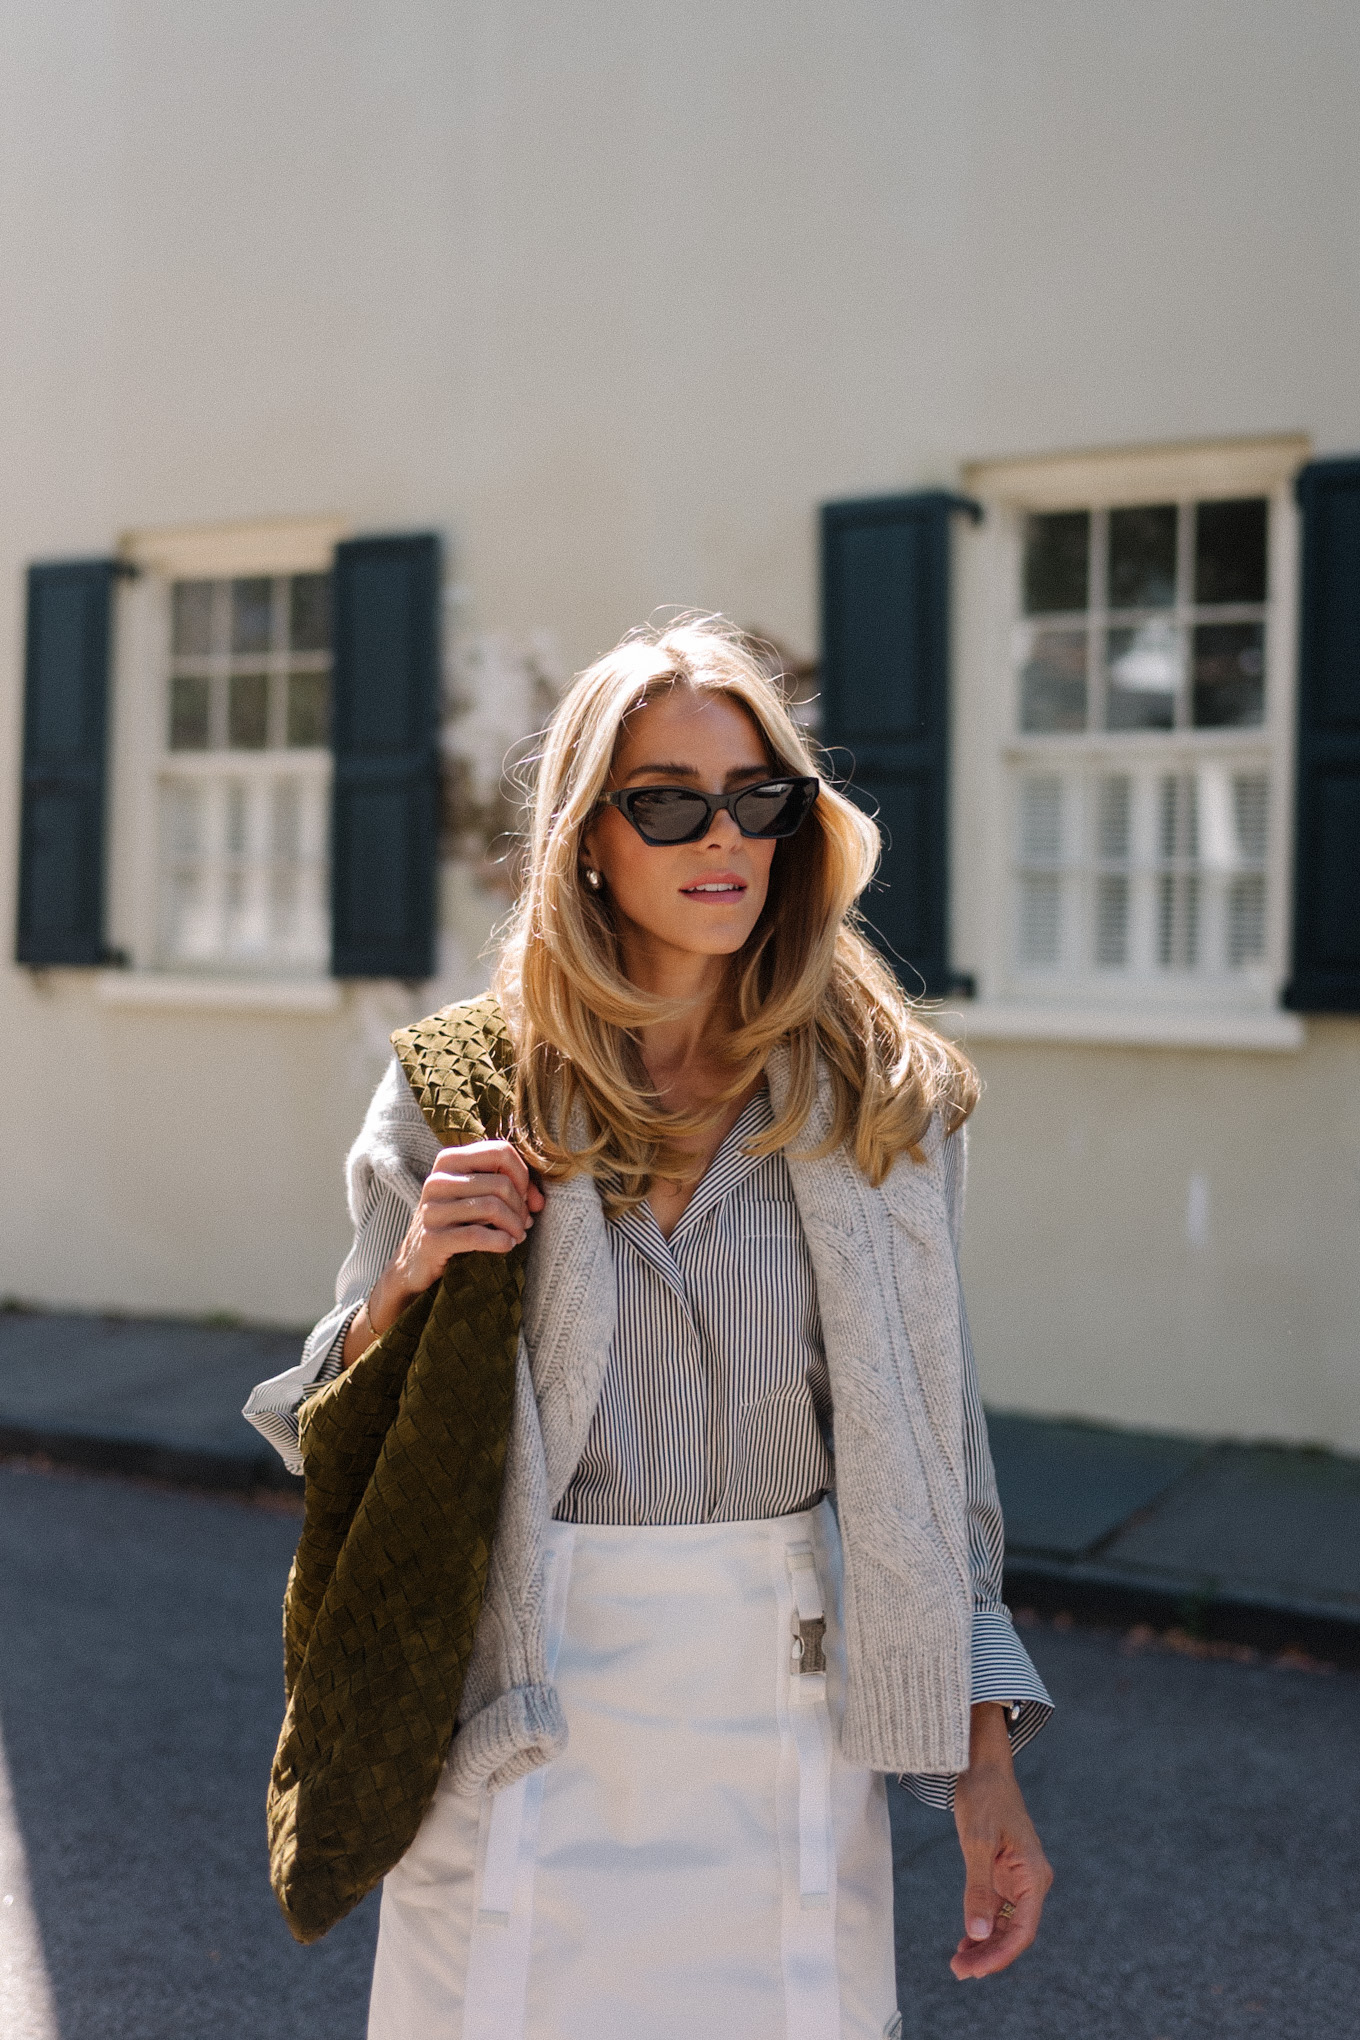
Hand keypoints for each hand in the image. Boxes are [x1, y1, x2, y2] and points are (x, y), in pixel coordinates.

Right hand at [342, 1141, 544, 1364]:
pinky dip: (500, 1242)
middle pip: (500, 1184)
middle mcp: (437, 1180)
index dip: (524, 1176)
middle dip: (521, 1208)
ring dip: (514, 1226)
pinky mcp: (432, 1238)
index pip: (501, 1152)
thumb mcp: (477, 1196)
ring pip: (492, 1207)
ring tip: (518, 1236)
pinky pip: (477, 1236)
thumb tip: (539, 1201)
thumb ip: (508, 1187)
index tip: (529, 1200)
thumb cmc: (457, 1223)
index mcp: (449, 1160)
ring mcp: (431, 1209)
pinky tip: (506, 1246)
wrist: (418, 1261)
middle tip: (524, 1224)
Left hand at [949, 1702, 1052, 1979]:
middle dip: (990, 1955)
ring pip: (1006, 1924)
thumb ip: (978, 1890)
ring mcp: (1019, 1878)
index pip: (1023, 1929)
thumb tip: (978, 1936)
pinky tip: (965, 1942)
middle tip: (959, 1971)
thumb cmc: (984, 1796)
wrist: (982, 1764)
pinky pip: (998, 1910)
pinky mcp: (1005, 1873)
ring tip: (959, 1963)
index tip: (975, 1970)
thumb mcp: (977, 1842)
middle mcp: (1031, 1881)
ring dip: (985, 1945)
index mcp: (1033, 1874)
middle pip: (1016, 1932)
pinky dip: (983, 1927)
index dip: (1000, 1955)